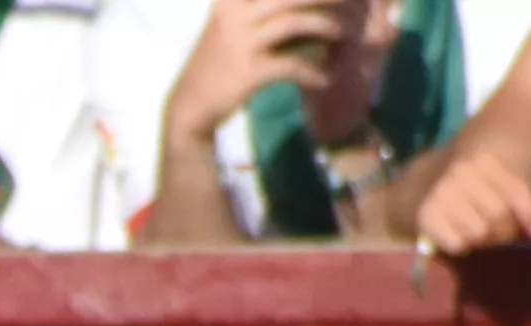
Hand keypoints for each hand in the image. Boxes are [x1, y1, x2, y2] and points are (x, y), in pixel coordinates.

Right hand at [164, 0, 349, 143]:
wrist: (187, 109)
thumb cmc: (216, 66)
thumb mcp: (228, 27)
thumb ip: (257, 11)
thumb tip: (303, 5)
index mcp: (230, 2)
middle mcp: (233, 16)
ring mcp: (240, 43)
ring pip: (295, 22)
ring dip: (326, 26)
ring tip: (343, 33)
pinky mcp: (248, 72)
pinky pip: (290, 65)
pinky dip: (312, 72)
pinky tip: (324, 80)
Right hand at [414, 137, 530, 245]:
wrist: (418, 194)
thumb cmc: (473, 194)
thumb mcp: (505, 194)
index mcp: (484, 161)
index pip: (515, 192)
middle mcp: (461, 173)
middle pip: (498, 216)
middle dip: (504, 230)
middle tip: (501, 233)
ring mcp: (441, 194)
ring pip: (478, 232)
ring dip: (482, 239)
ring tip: (478, 231)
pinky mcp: (426, 216)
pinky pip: (458, 243)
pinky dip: (462, 245)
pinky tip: (457, 235)